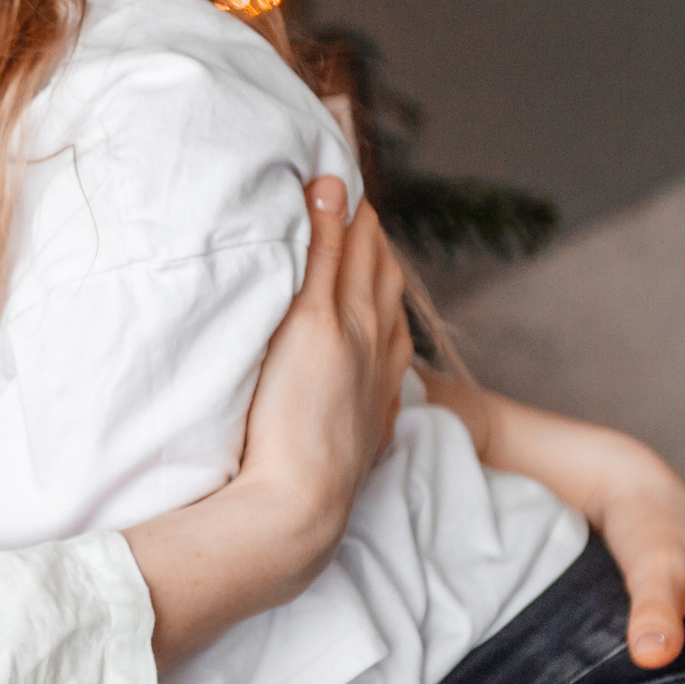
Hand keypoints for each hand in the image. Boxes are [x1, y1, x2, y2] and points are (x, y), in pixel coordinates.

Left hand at [123, 178, 407, 664]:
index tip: (371, 243)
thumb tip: (309, 413)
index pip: (387, 312)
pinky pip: (326, 258)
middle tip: (359, 191)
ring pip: (359, 259)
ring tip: (337, 172)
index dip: (381, 274)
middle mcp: (371, 350)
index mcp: (376, 379)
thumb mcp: (327, 448)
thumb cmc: (297, 490)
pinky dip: (329, 218)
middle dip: (373, 232)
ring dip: (352, 213)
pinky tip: (322, 185)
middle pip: (381, 276)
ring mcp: (348, 335)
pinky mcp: (317, 328)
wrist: (298, 511)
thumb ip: (321, 417)